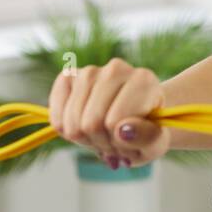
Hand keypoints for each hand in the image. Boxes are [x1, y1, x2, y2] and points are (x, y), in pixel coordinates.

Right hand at [48, 58, 170, 168]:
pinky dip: (66, 131)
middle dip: (101, 142)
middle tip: (114, 140)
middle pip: (90, 123)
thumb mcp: (155, 142)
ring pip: (71, 123)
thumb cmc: (146, 131)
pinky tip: (83, 126)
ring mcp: (90, 71)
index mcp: (144, 80)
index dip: (118, 142)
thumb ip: (146, 138)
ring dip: (85, 139)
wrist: (136, 116)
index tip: (130, 142)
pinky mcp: (68, 77)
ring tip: (102, 134)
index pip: (114, 123)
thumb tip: (122, 131)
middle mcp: (117, 68)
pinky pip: (56, 116)